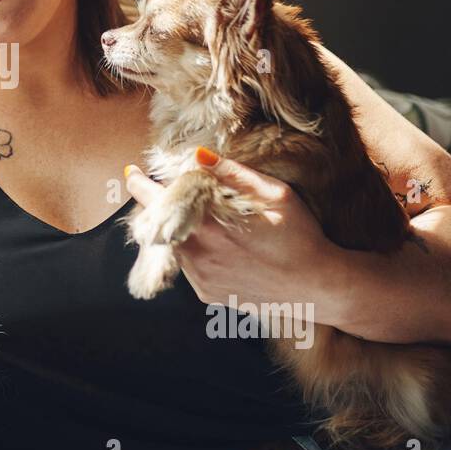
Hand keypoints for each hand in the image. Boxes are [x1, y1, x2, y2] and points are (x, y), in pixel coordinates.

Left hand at [124, 150, 343, 314]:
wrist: (319, 287)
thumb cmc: (301, 235)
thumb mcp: (274, 194)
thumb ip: (233, 173)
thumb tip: (197, 154)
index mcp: (207, 224)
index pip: (155, 199)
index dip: (139, 184)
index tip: (131, 172)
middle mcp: (196, 254)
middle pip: (156, 224)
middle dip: (154, 205)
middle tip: (155, 189)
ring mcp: (200, 278)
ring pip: (171, 247)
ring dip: (174, 230)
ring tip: (193, 217)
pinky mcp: (208, 295)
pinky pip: (188, 268)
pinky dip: (192, 252)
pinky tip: (215, 245)